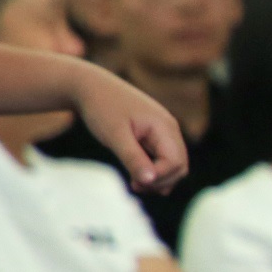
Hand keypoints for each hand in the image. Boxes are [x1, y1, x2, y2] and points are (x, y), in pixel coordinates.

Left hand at [66, 64, 188, 190]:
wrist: (90, 86)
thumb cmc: (101, 108)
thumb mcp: (114, 136)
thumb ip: (133, 159)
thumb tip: (150, 181)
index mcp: (164, 126)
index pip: (175, 162)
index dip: (159, 177)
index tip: (135, 183)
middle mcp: (169, 128)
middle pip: (180, 165)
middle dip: (161, 180)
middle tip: (134, 186)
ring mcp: (164, 130)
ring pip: (174, 163)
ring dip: (159, 177)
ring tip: (134, 183)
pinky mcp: (155, 133)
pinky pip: (164, 157)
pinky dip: (154, 169)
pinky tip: (136, 174)